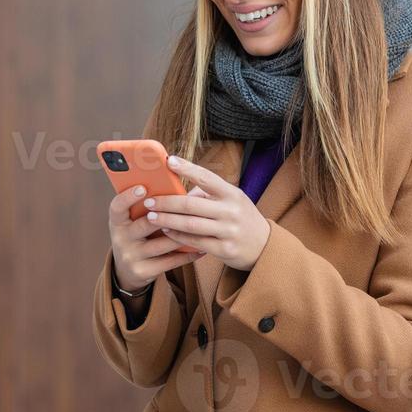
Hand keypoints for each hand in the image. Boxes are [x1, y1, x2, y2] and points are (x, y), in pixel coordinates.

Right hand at [109, 184, 203, 291]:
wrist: (127, 270)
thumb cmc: (137, 237)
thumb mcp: (133, 222)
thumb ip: (148, 209)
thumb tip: (176, 191)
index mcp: (117, 222)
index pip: (117, 207)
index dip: (128, 197)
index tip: (143, 187)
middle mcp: (121, 239)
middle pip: (144, 224)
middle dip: (165, 216)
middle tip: (186, 206)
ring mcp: (131, 256)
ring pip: (162, 244)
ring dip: (183, 235)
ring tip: (201, 226)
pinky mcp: (143, 271)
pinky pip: (170, 261)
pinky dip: (187, 254)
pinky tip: (201, 248)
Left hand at [141, 154, 270, 271]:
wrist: (264, 246)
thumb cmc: (240, 217)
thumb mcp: (232, 200)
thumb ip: (207, 194)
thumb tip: (175, 189)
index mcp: (232, 193)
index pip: (207, 177)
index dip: (187, 168)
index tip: (169, 161)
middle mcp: (231, 211)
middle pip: (191, 204)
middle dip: (166, 202)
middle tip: (148, 201)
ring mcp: (229, 231)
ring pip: (190, 225)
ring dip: (167, 220)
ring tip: (151, 217)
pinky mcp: (225, 249)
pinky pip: (195, 242)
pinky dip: (178, 237)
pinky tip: (166, 232)